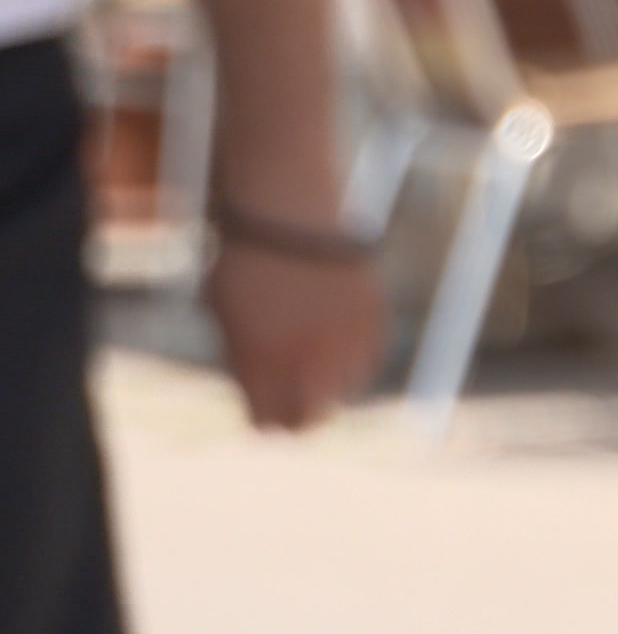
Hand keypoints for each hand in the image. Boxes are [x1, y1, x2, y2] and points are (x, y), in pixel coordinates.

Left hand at [198, 239, 384, 430]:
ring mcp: (345, 343)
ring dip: (329, 387)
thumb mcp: (226, 318)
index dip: (263, 419)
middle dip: (299, 415)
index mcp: (262, 365)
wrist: (286, 213)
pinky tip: (339, 348)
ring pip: (344, 392)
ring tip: (315, 369)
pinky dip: (354, 360)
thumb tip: (262, 396)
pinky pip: (367, 360)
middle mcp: (308, 362)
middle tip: (293, 404)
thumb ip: (246, 363)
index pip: (269, 421)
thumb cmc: (243, 262)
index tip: (261, 411)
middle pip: (311, 418)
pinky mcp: (374, 322)